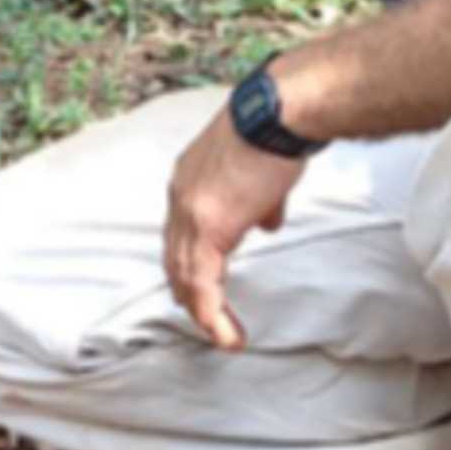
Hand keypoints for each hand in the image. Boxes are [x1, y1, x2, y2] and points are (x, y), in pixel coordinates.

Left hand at [163, 104, 305, 350]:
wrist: (276, 115)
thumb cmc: (274, 132)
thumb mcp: (259, 171)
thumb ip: (258, 202)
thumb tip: (266, 221)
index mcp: (188, 179)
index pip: (179, 231)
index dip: (188, 261)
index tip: (200, 284)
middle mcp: (180, 196)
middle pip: (174, 257)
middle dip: (188, 291)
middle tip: (204, 318)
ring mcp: (190, 214)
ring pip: (185, 277)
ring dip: (202, 311)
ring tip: (220, 334)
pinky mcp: (209, 229)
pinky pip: (203, 285)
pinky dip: (212, 314)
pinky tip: (225, 333)